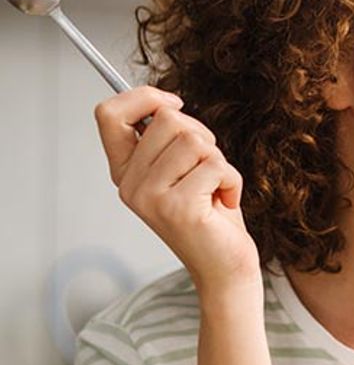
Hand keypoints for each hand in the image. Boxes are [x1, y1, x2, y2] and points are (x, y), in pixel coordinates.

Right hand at [93, 86, 260, 294]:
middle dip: (202, 135)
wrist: (225, 267)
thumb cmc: (210, 217)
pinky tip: (225, 202)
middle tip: (209, 167)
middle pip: (166, 119)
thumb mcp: (182, 170)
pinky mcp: (179, 208)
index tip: (174, 102)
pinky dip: (232, 180)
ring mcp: (151, 197)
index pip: (109, 114)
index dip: (144, 97)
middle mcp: (130, 185)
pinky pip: (216, 165)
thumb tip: (164, 102)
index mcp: (125, 172)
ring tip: (216, 188)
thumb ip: (166, 140)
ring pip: (194, 140)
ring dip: (219, 161)